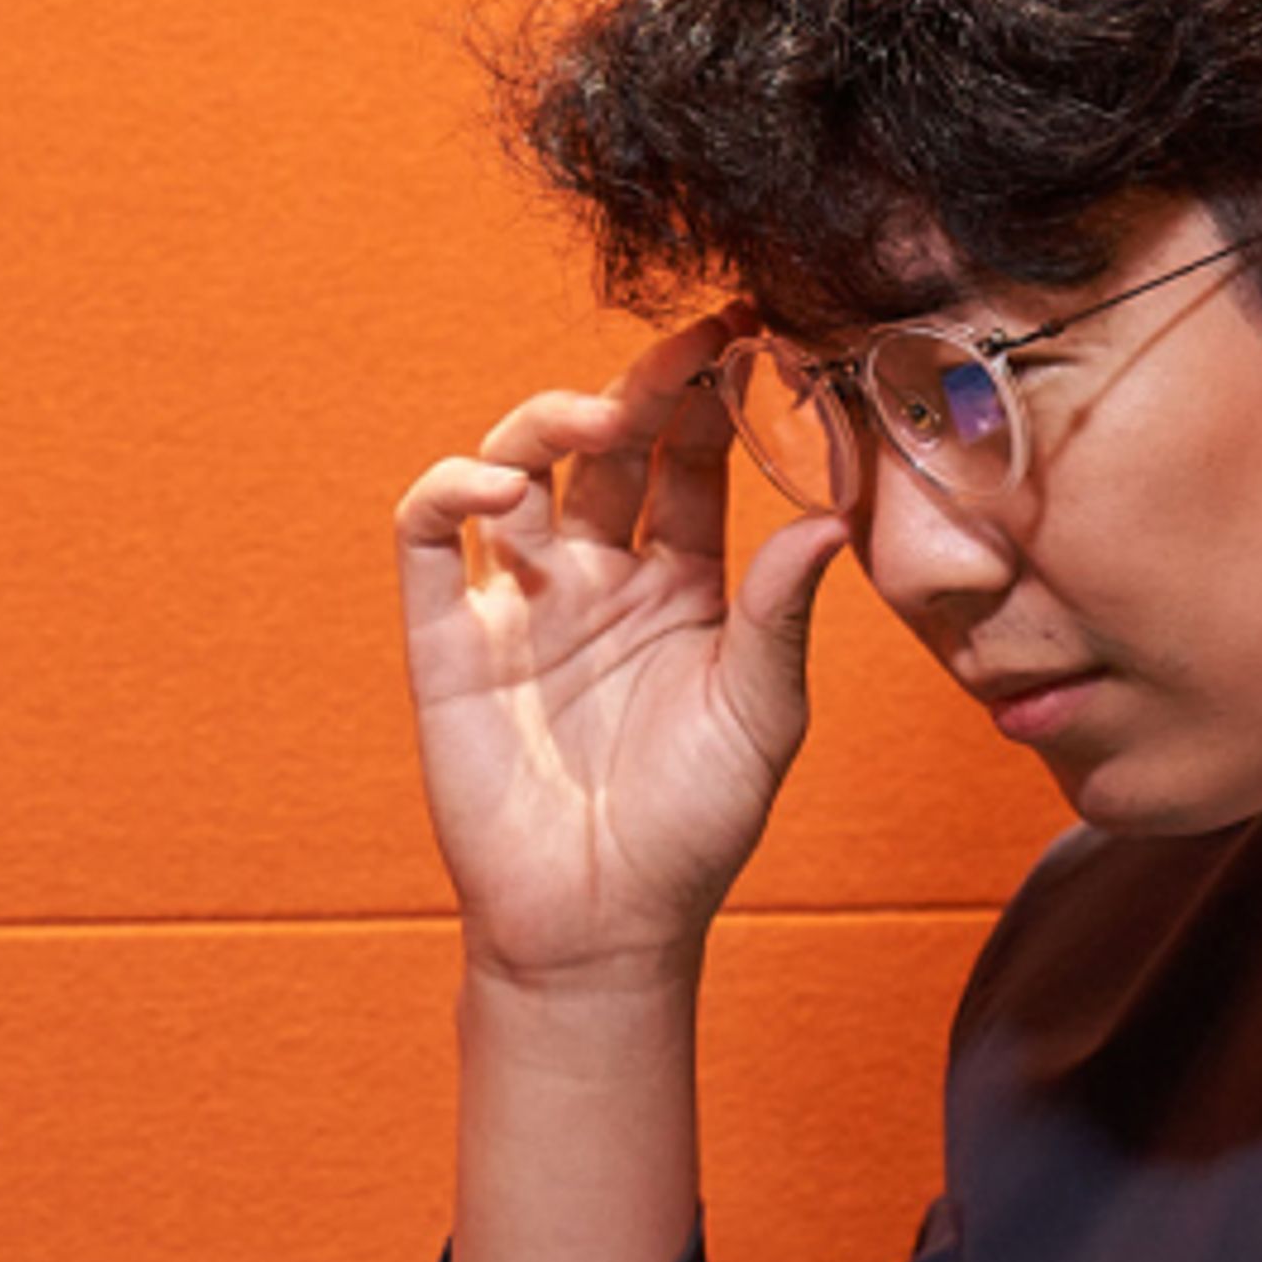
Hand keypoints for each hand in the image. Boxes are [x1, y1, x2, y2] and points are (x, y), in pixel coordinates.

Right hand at [397, 328, 843, 994]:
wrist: (600, 926)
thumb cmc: (693, 830)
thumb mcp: (759, 715)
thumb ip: (780, 614)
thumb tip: (829, 517)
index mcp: (685, 583)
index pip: (693, 460)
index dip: (713, 396)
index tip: (750, 335)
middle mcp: (600, 573)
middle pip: (609, 447)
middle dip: (641, 389)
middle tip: (681, 353)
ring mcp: (521, 598)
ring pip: (518, 464)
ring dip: (550, 423)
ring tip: (594, 423)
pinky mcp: (448, 634)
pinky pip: (432, 534)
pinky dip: (453, 489)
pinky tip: (502, 489)